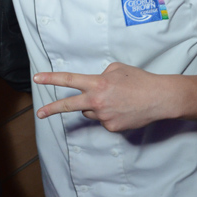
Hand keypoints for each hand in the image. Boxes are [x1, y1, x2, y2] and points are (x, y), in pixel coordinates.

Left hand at [34, 62, 172, 130]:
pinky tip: (123, 110)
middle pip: (69, 106)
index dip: (51, 79)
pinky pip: (103, 120)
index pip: (69, 80)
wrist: (159, 98)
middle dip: (52, 109)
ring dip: (94, 107)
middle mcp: (97, 101)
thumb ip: (100, 75)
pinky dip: (109, 115)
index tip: (36, 79)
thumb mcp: (117, 69)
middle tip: (40, 113)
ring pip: (89, 112)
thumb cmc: (139, 80)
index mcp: (97, 83)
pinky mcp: (111, 127)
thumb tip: (93, 85)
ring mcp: (104, 116)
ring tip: (115, 101)